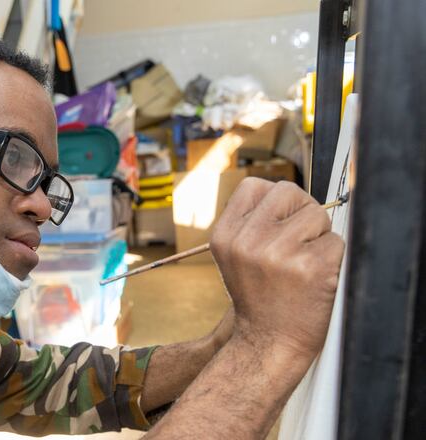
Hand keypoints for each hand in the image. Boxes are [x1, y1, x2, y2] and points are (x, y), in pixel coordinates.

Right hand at [209, 179, 344, 358]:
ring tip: (302, 264)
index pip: (254, 185)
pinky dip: (332, 258)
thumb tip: (287, 193)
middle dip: (300, 212)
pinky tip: (315, 278)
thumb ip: (249, 222)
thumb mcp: (234, 255)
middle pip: (289, 192)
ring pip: (317, 215)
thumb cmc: (258, 296)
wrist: (269, 342)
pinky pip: (336, 241)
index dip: (273, 201)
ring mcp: (279, 253)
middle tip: (295, 244)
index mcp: (224, 236)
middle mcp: (247, 241)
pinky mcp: (311, 267)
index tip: (277, 224)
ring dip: (318, 237)